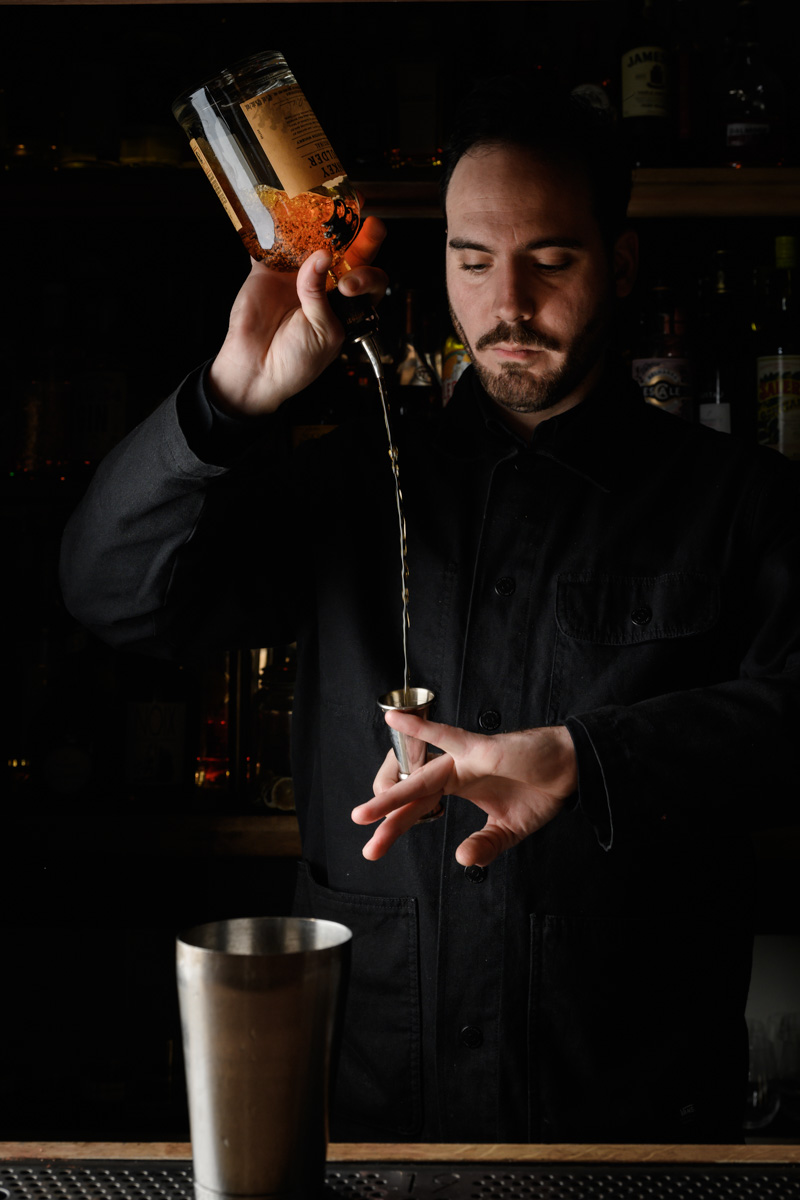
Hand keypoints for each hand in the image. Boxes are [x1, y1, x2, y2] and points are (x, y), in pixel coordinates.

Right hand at [208, 213, 386, 416]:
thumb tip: (320, 256)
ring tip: (331, 205)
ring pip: (314, 239)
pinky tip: (287, 212)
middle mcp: (326, 283)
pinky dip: (277, 226)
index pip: (367, 279)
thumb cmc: (298, 360)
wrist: (257, 368)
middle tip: (368, 224)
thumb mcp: (323, 332)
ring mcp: (297, 272)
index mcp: (347, 303)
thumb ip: (321, 295)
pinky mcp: (269, 267)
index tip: (350, 283)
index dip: (366, 274)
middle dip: (360, 235)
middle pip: (348, 251)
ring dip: (322, 222)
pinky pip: (274, 241)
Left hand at [352, 714, 578, 865]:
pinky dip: (422, 729)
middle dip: (388, 823)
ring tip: (364, 813)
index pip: (417, 810)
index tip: (373, 850)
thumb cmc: (540, 790)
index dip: (394, 828)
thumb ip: (485, 845)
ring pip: (420, 777)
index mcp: (457, 787)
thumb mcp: (508, 830)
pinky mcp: (479, 749)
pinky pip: (447, 737)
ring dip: (393, 794)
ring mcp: (464, 760)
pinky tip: (395, 718)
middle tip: (369, 850)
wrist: (569, 770)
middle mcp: (454, 772)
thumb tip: (462, 859)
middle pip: (412, 798)